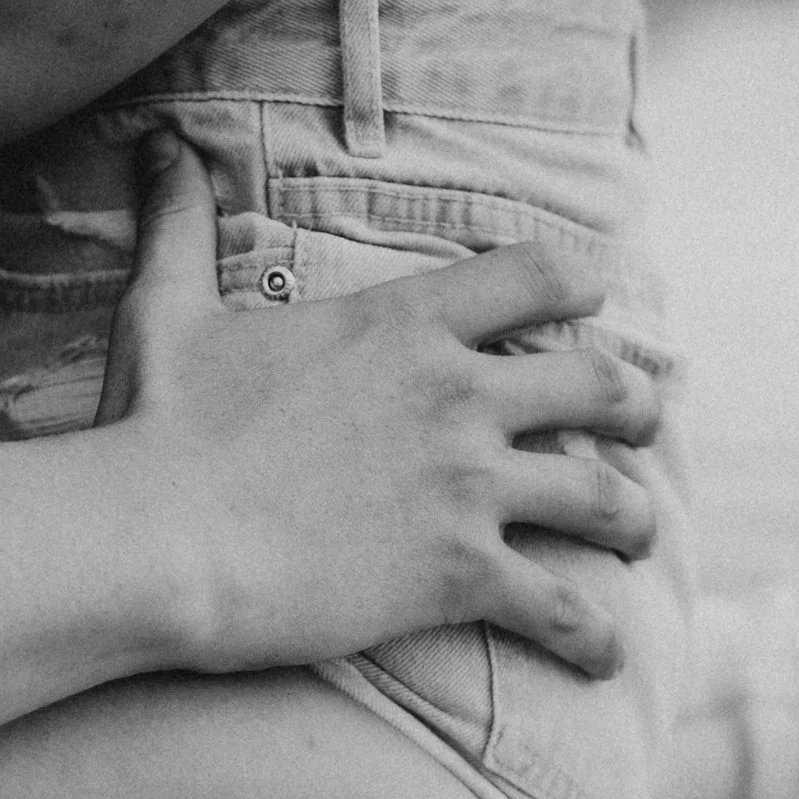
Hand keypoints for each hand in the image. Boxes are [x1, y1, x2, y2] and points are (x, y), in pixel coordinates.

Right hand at [94, 137, 660, 681]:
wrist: (158, 537)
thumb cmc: (157, 426)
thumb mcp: (167, 308)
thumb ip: (178, 223)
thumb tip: (155, 141)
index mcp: (404, 322)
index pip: (535, 275)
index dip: (576, 285)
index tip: (591, 301)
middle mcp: (459, 395)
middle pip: (598, 386)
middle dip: (635, 405)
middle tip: (643, 423)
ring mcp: (468, 487)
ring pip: (603, 500)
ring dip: (634, 520)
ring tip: (641, 537)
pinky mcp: (460, 575)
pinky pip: (562, 611)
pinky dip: (593, 639)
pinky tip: (603, 657)